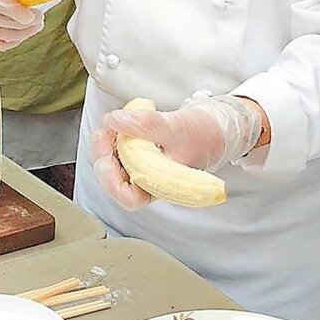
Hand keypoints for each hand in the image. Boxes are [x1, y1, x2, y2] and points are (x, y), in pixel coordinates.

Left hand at [92, 95, 262, 210]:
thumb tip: (114, 121)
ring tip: (112, 124)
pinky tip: (119, 124)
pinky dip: (116, 138)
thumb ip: (144, 124)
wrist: (216, 126)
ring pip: (116, 165)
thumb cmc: (203, 134)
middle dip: (105, 155)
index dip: (112, 182)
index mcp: (162, 187)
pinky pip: (121, 152)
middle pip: (116, 180)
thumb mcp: (175, 126)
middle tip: (104, 132)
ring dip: (108, 145)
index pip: (129, 198)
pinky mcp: (143, 156)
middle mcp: (152, 183)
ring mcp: (146, 169)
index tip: (106, 158)